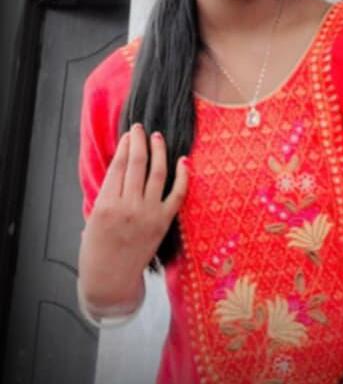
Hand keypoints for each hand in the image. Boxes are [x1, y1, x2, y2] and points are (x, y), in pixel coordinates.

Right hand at [78, 123, 188, 309]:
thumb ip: (107, 191)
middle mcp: (129, 207)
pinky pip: (177, 193)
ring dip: (158, 151)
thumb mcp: (92, 216)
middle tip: (141, 128)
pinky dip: (182, 175)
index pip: (119, 165)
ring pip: (158, 173)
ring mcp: (148, 214)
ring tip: (157, 138)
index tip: (129, 134)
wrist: (110, 279)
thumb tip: (122, 162)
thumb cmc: (97, 248)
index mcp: (106, 204)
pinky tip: (183, 160)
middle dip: (140, 141)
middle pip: (138, 164)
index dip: (125, 145)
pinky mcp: (164, 222)